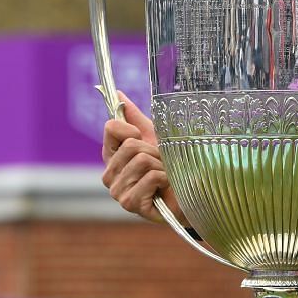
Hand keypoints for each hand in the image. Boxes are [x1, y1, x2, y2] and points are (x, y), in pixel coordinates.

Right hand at [101, 92, 181, 223]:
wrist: (188, 193)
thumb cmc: (170, 165)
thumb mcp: (153, 136)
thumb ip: (134, 117)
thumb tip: (118, 94)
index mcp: (111, 155)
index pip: (111, 127)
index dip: (132, 129)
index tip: (142, 138)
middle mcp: (109, 174)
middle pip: (130, 145)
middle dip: (154, 151)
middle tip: (160, 163)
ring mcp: (117, 191)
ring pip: (142, 160)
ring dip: (162, 166)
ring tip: (164, 177)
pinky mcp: (130, 203)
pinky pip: (151, 177)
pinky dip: (165, 179)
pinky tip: (163, 189)